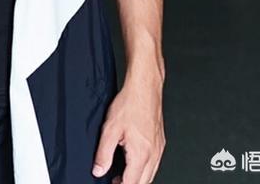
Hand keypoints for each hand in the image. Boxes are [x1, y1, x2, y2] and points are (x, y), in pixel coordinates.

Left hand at [91, 59, 165, 183]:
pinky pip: (154, 163)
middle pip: (143, 183)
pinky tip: (134, 161)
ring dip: (137, 179)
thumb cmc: (130, 103)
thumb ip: (103, 153)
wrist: (145, 86)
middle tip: (113, 181)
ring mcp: (159, 148)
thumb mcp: (110, 129)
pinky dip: (144, 169)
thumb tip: (99, 170)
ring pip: (150, 175)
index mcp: (141, 154)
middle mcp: (153, 154)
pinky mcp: (160, 141)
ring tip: (121, 174)